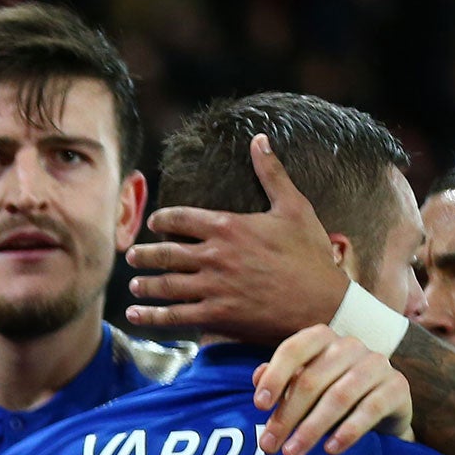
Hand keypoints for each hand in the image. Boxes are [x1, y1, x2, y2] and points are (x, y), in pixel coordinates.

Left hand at [125, 134, 347, 342]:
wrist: (322, 301)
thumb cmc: (310, 254)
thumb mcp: (294, 207)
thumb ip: (272, 173)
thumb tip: (260, 139)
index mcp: (229, 226)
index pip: (181, 219)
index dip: (162, 220)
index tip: (152, 223)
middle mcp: (215, 256)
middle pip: (166, 253)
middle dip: (145, 254)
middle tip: (132, 255)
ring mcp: (213, 287)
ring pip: (166, 285)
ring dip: (145, 284)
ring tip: (134, 283)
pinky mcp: (216, 315)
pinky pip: (175, 315)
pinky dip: (151, 316)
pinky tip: (135, 314)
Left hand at [250, 328, 413, 454]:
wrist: (382, 408)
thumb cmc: (330, 393)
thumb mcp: (302, 386)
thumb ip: (280, 381)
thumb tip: (258, 378)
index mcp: (322, 339)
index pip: (294, 350)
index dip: (275, 376)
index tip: (258, 406)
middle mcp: (350, 346)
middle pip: (312, 380)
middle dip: (287, 416)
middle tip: (268, 446)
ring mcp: (376, 364)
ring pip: (338, 396)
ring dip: (312, 428)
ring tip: (292, 453)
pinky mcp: (397, 387)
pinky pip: (370, 409)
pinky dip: (348, 431)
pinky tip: (329, 449)